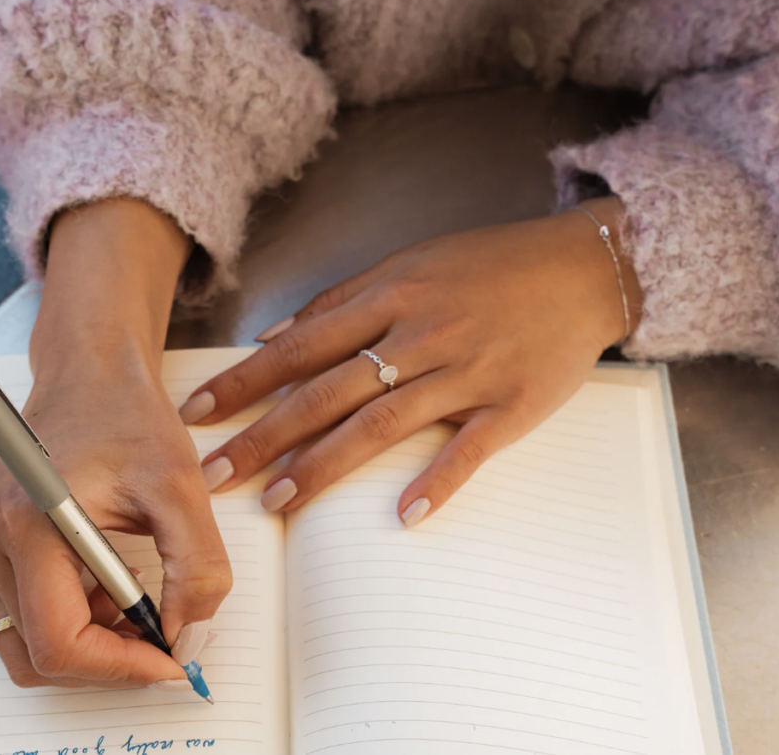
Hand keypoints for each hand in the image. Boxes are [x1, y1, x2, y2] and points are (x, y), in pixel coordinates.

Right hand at [0, 198, 231, 688]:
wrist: (89, 372)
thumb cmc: (128, 414)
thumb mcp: (182, 487)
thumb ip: (196, 569)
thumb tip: (187, 637)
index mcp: (27, 522)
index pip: (60, 642)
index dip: (123, 668)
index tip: (172, 661)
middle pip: (36, 655)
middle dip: (106, 661)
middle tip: (161, 639)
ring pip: (27, 641)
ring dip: (89, 640)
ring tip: (139, 597)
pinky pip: (22, 612)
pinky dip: (71, 617)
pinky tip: (111, 582)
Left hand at [180, 198, 640, 525]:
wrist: (581, 268)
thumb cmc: (486, 265)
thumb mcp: (407, 264)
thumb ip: (341, 301)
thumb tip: (273, 336)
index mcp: (389, 296)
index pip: (299, 346)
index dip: (244, 382)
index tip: (197, 413)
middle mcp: (419, 334)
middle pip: (327, 392)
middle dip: (264, 435)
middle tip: (215, 474)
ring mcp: (466, 371)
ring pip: (382, 424)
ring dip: (325, 465)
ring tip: (277, 501)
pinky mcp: (511, 405)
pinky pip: (468, 449)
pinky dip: (436, 482)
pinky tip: (402, 515)